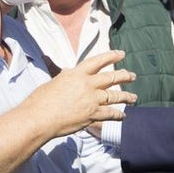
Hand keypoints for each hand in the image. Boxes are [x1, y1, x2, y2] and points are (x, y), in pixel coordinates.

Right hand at [22, 50, 136, 138]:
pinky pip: (110, 114)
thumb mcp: (54, 81)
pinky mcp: (93, 115)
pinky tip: (123, 115)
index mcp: (77, 73)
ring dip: (126, 97)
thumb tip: (69, 72)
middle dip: (124, 76)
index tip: (121, 54)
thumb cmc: (40, 100)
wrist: (39, 118)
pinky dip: (118, 115)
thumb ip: (66, 77)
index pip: (98, 61)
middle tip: (132, 76)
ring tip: (134, 97)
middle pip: (112, 78)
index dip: (112, 56)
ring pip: (115, 96)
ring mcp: (92, 100)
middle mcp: (87, 84)